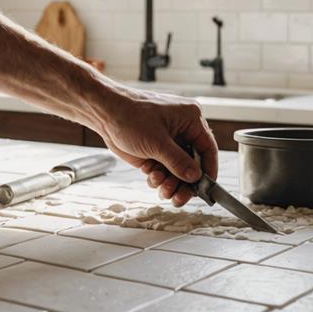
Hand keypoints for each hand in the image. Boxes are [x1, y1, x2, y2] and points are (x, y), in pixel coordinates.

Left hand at [95, 88, 217, 206]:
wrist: (104, 113)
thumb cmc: (129, 115)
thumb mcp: (157, 142)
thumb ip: (178, 162)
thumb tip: (195, 176)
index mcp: (190, 119)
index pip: (208, 148)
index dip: (208, 170)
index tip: (206, 188)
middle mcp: (182, 130)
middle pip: (193, 163)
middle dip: (185, 182)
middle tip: (180, 198)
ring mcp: (168, 142)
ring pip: (178, 170)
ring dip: (171, 182)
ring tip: (163, 189)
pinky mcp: (155, 151)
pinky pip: (164, 170)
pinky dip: (159, 178)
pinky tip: (151, 176)